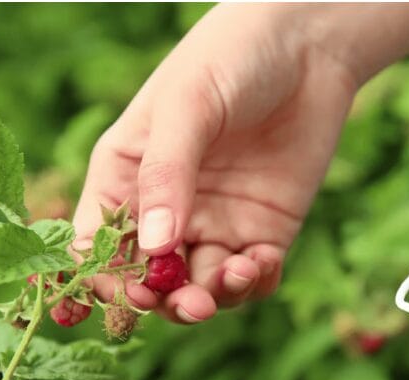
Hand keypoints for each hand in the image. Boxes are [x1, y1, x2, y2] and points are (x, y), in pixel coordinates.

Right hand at [72, 4, 357, 321]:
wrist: (308, 45)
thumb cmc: (231, 58)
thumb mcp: (188, 106)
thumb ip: (167, 173)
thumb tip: (156, 247)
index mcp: (125, 177)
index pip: (100, 245)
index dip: (110, 279)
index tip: (134, 294)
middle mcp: (167, 209)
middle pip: (152, 280)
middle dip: (167, 302)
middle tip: (192, 305)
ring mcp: (217, 222)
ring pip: (203, 287)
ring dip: (214, 297)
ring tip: (235, 273)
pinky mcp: (265, 229)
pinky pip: (252, 277)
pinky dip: (254, 284)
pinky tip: (261, 262)